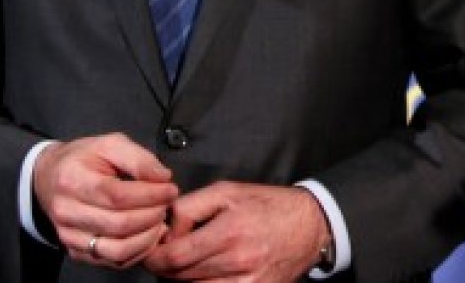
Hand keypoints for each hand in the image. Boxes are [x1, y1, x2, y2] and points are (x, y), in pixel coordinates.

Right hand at [33, 133, 177, 267]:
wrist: (48, 177)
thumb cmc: (83, 159)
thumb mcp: (110, 144)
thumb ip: (139, 158)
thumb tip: (163, 178)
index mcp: (73, 180)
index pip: (118, 196)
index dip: (151, 195)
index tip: (170, 189)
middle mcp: (67, 212)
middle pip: (120, 225)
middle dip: (153, 215)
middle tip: (166, 203)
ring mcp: (70, 236)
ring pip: (117, 250)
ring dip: (148, 237)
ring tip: (159, 219)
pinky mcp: (77, 252)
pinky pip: (113, 262)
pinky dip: (138, 252)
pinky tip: (148, 234)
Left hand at [142, 181, 328, 281]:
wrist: (311, 225)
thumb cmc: (268, 205)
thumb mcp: (228, 191)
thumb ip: (189, 207)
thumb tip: (166, 231)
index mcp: (230, 231)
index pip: (175, 257)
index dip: (155, 258)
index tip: (153, 251)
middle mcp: (239, 260)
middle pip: (181, 278)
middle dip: (165, 269)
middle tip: (166, 256)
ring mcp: (249, 282)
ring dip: (181, 281)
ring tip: (185, 266)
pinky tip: (204, 275)